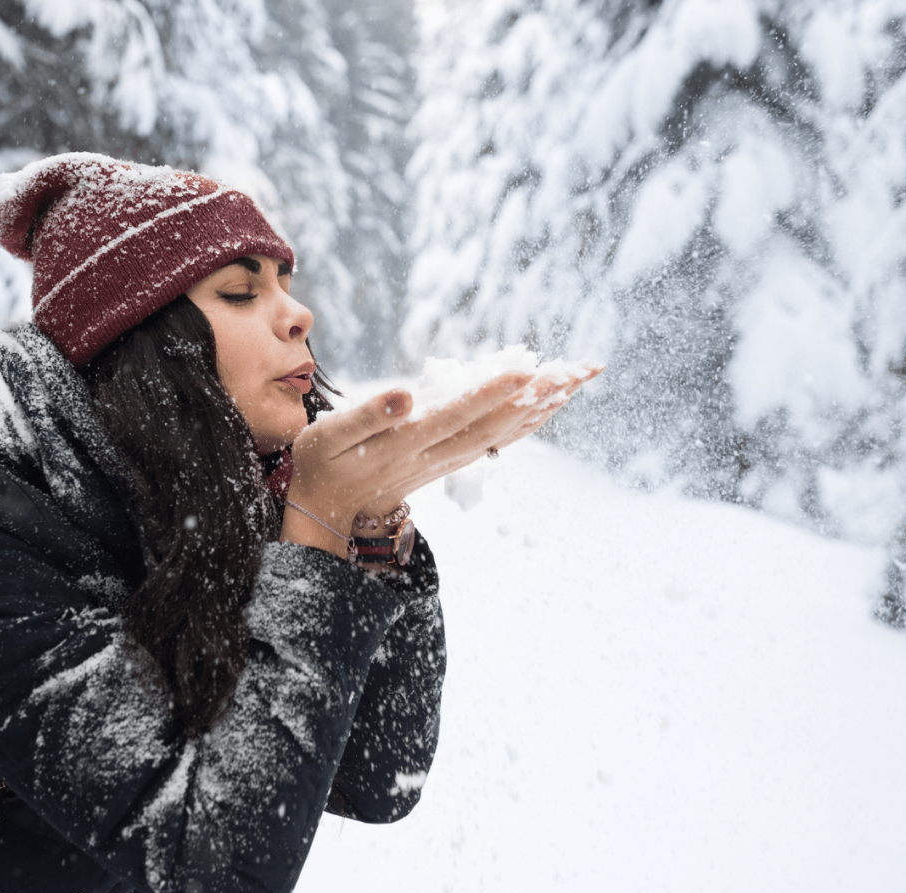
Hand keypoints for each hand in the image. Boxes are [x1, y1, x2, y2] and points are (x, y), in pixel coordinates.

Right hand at [279, 364, 603, 556]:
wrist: (329, 511)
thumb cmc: (323, 464)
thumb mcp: (330, 436)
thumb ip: (367, 415)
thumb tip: (406, 395)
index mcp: (405, 444)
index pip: (456, 416)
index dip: (491, 393)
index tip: (526, 370)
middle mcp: (435, 454)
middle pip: (497, 425)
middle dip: (541, 395)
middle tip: (582, 367)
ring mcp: (448, 460)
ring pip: (505, 433)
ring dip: (545, 406)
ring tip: (580, 377)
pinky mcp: (452, 460)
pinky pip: (499, 438)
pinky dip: (529, 420)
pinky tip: (550, 402)